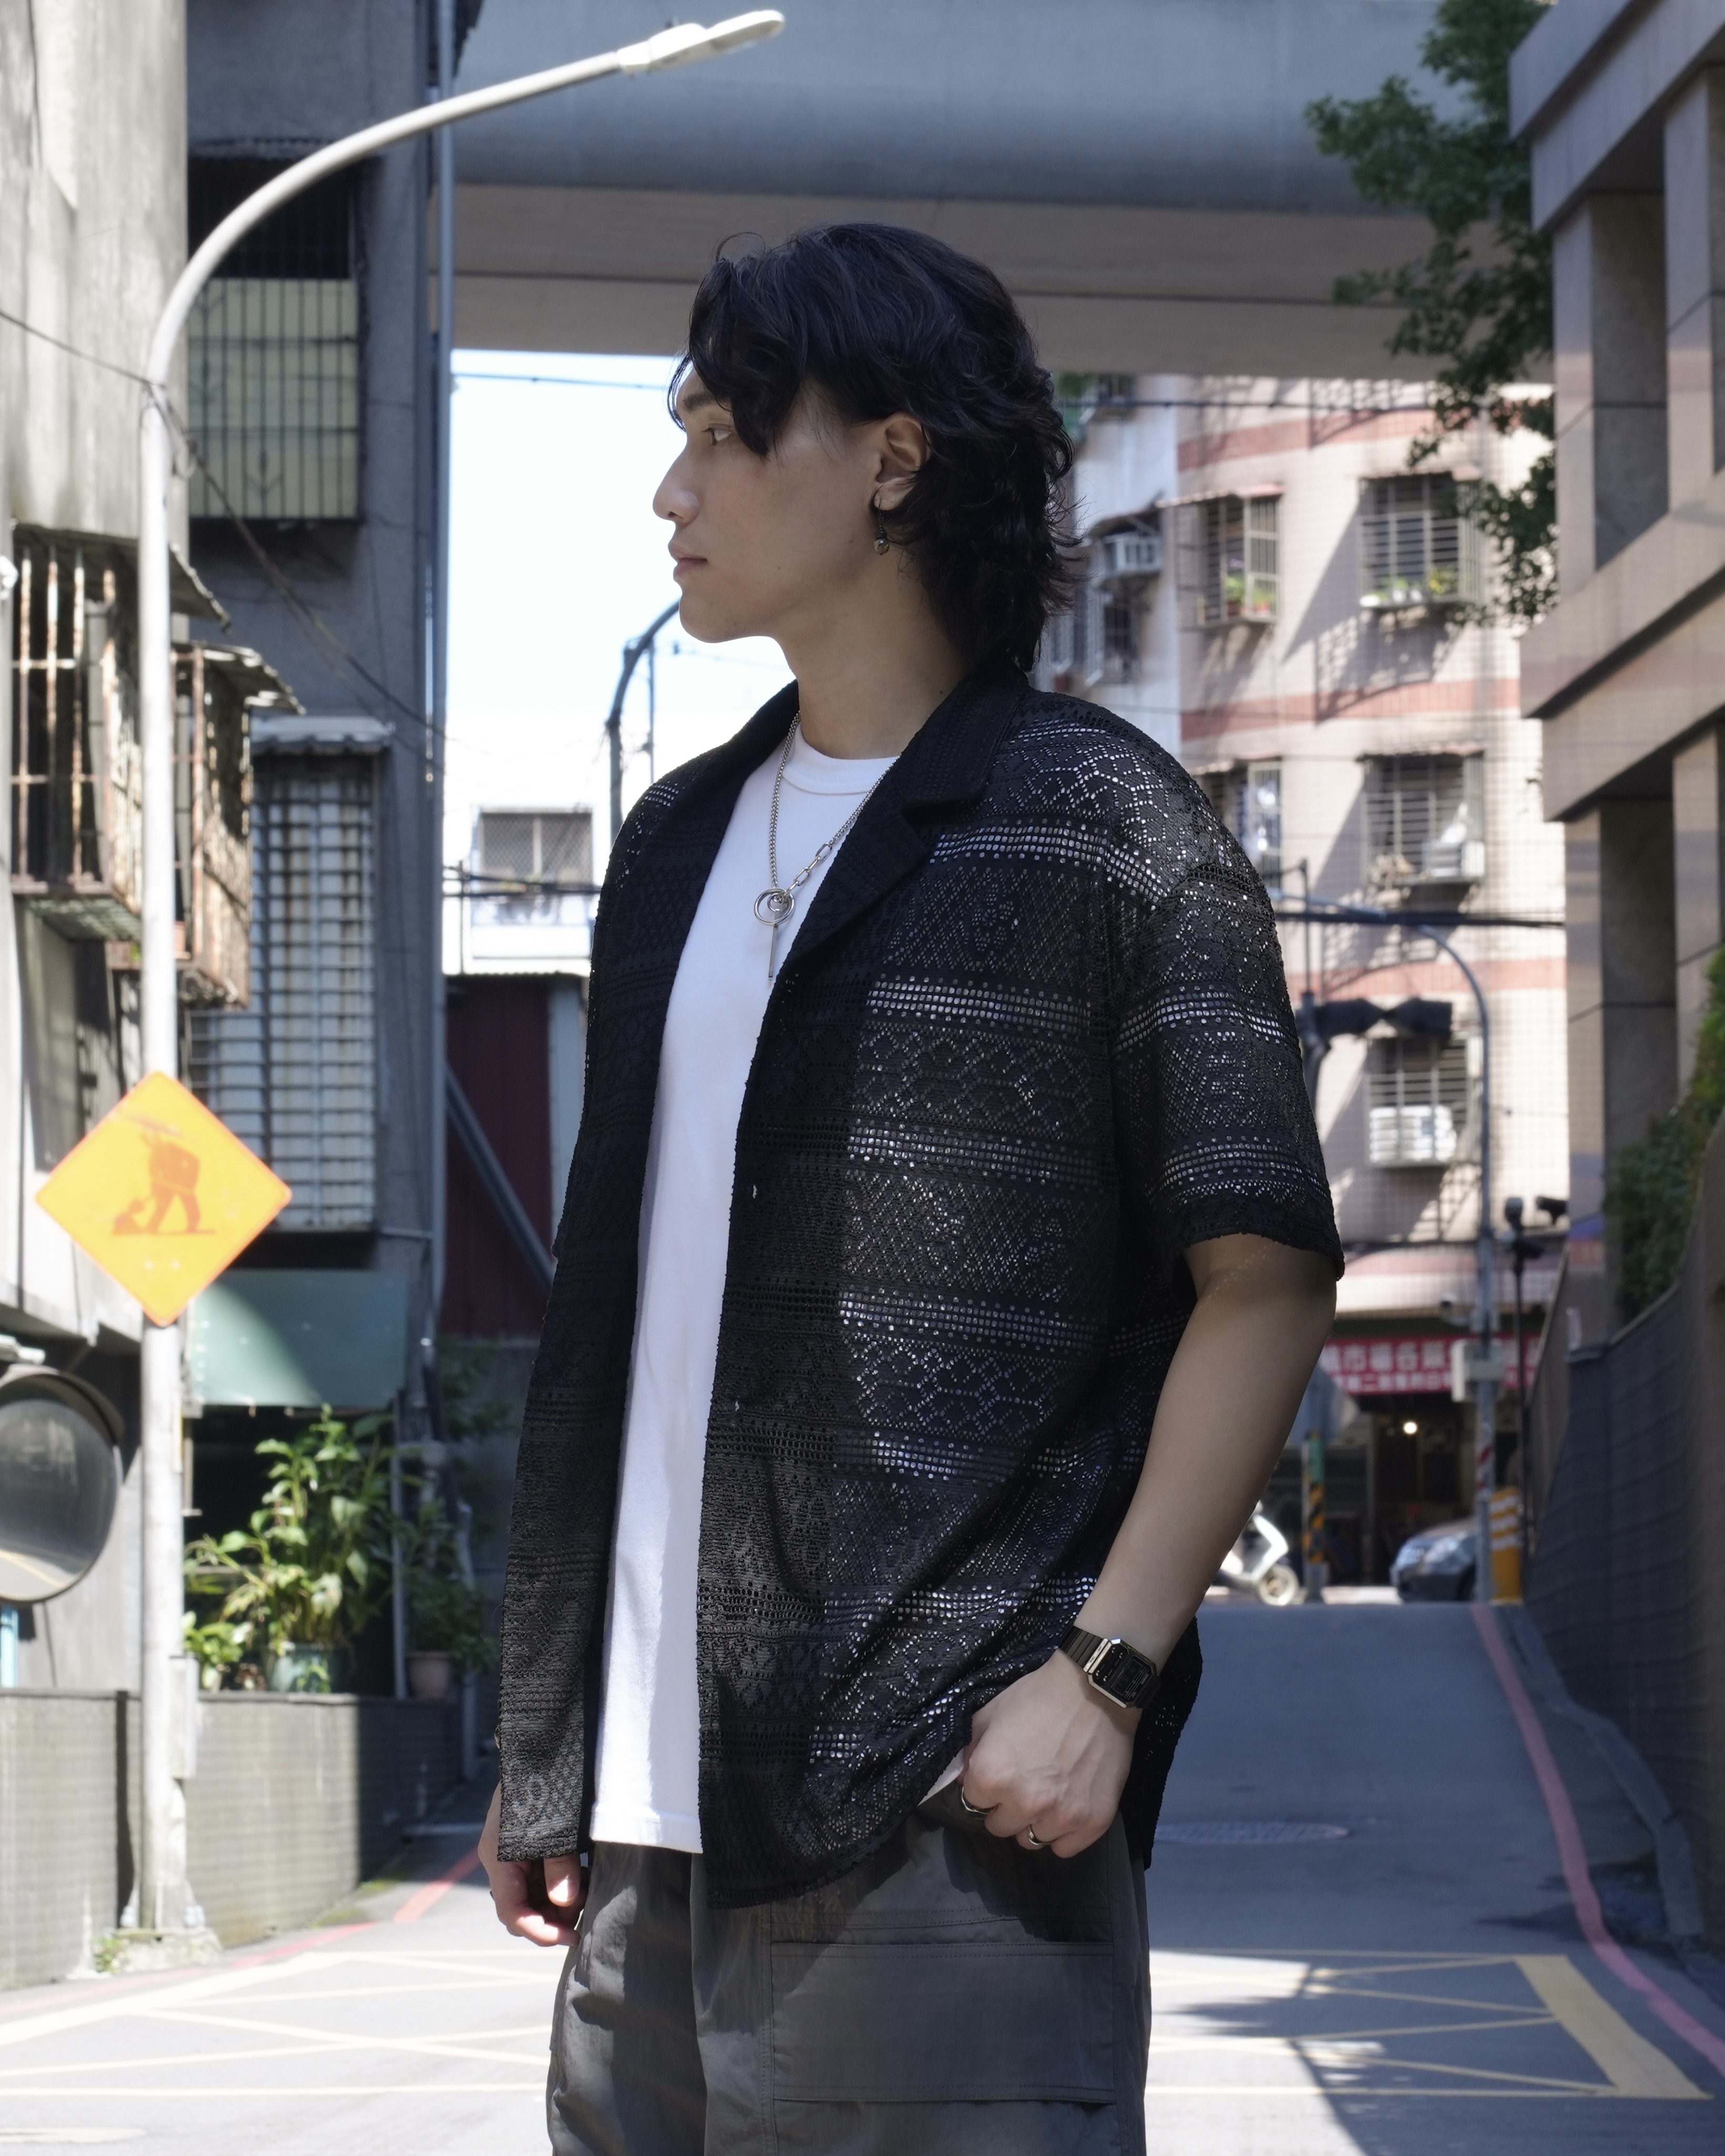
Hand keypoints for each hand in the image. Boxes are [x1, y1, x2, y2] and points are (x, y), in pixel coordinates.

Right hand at [478, 1782, 583, 1944]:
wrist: (544, 1741)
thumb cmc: (549, 1779)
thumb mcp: (558, 1826)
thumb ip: (560, 1866)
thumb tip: (565, 1904)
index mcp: (499, 1857)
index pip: (512, 1912)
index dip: (540, 1932)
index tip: (572, 1937)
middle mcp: (500, 1859)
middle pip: (522, 1907)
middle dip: (552, 1917)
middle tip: (585, 1913)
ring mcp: (512, 1852)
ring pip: (532, 1894)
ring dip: (558, 1901)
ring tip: (587, 1890)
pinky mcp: (526, 1843)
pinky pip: (539, 1877)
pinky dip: (560, 1883)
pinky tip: (582, 1875)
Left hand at [960, 1650, 1135, 1857]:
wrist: (1095, 1690)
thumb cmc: (1039, 1697)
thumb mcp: (991, 1714)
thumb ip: (969, 1751)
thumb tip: (962, 1781)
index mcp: (993, 1776)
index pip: (972, 1804)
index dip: (984, 1788)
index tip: (998, 1774)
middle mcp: (1025, 1803)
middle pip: (1000, 1827)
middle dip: (1006, 1808)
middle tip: (1023, 1783)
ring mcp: (1062, 1816)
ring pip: (1032, 1840)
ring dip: (1034, 1822)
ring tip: (1047, 1794)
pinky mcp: (1093, 1823)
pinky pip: (1064, 1848)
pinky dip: (1063, 1833)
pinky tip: (1067, 1806)